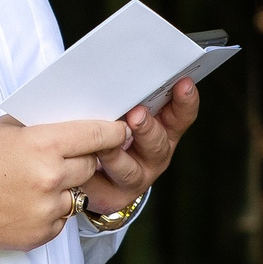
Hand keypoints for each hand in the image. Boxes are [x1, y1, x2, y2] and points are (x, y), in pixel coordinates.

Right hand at [0, 116, 129, 250]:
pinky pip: (63, 218)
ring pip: (79, 194)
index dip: (114, 132)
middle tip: (63, 158)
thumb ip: (45, 124)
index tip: (121, 132)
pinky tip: (26, 202)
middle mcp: (50, 177)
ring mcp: (47, 208)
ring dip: (65, 188)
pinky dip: (51, 211)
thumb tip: (80, 119)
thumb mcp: (6, 128)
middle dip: (84, 159)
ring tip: (34, 183)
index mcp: (43, 144)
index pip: (98, 135)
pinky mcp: (42, 233)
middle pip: (92, 165)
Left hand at [78, 79, 199, 215]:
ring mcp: (134, 179)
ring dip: (116, 154)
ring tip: (104, 144)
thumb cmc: (107, 129)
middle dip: (147, 128)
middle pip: (158, 144)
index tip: (182, 82)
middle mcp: (154, 156)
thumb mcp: (121, 111)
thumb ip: (125, 96)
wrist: (92, 175)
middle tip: (136, 114)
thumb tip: (114, 66)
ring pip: (128, 169)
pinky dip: (88, 172)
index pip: (181, 116)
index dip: (184, 101)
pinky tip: (78, 160)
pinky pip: (99, 185)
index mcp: (163, 131)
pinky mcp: (110, 197)